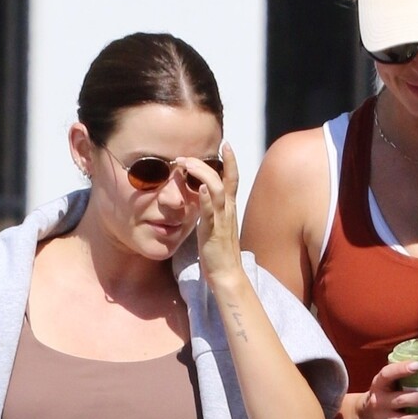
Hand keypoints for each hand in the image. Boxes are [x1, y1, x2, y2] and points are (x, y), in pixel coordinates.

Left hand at [189, 143, 241, 291]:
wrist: (227, 274)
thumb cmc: (219, 253)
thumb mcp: (215, 225)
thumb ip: (211, 210)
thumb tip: (200, 199)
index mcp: (229, 208)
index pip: (232, 178)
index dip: (231, 160)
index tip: (225, 143)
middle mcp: (228, 210)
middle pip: (223, 178)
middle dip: (204, 163)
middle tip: (185, 156)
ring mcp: (221, 220)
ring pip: (217, 189)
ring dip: (201, 174)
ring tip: (186, 164)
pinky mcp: (213, 232)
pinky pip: (211, 212)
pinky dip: (206, 198)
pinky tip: (200, 188)